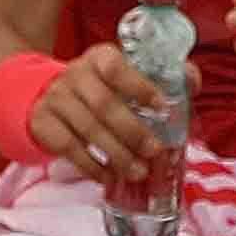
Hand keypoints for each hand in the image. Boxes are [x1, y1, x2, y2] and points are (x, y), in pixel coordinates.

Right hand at [27, 25, 185, 178]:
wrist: (49, 94)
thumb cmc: (102, 86)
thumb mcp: (125, 73)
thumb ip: (160, 75)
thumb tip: (191, 82)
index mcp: (100, 57)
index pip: (117, 68)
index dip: (139, 87)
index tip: (162, 108)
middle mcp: (76, 74)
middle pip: (104, 105)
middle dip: (132, 131)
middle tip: (154, 151)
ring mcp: (56, 98)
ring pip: (87, 129)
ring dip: (115, 154)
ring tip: (138, 171)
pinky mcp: (43, 123)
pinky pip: (68, 148)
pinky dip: (91, 166)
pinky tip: (109, 177)